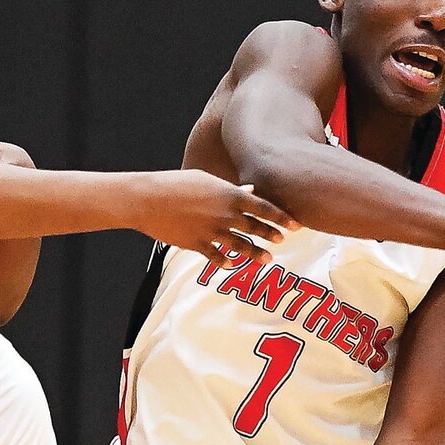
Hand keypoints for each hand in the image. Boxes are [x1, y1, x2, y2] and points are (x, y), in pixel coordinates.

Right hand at [141, 172, 297, 265]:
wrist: (148, 199)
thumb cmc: (176, 184)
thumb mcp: (206, 180)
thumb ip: (230, 189)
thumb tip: (250, 190)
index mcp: (229, 195)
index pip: (264, 207)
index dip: (281, 217)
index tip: (296, 224)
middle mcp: (225, 215)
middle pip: (256, 227)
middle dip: (272, 234)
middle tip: (283, 240)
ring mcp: (212, 232)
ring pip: (241, 245)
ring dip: (256, 253)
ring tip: (267, 259)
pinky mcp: (197, 245)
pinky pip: (217, 256)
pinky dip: (226, 261)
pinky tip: (233, 264)